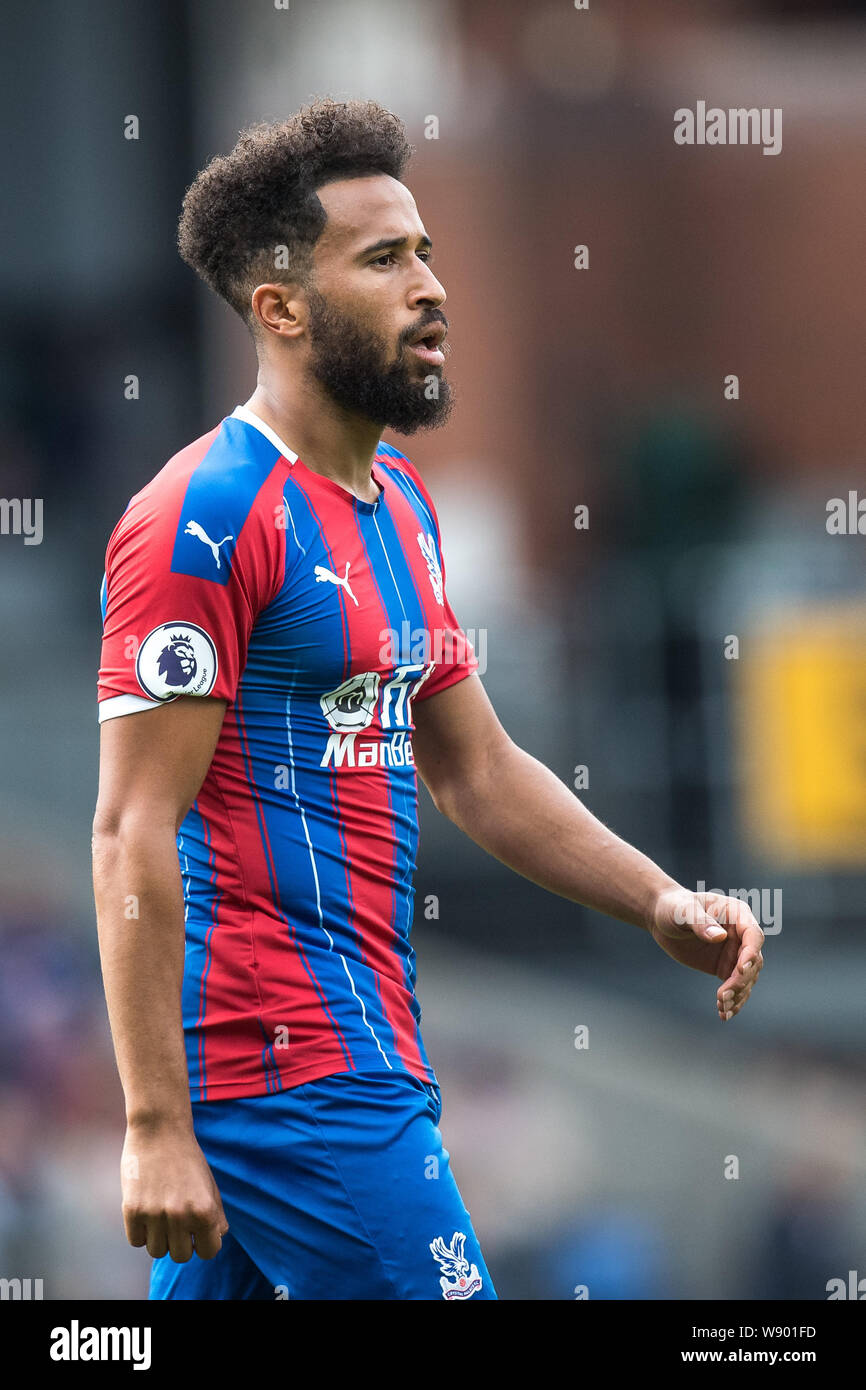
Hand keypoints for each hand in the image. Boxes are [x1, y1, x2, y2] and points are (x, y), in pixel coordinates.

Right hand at [120, 1120, 228, 1261]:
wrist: (159, 1129)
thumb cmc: (187, 1157)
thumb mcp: (208, 1183)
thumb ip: (216, 1213)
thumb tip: (218, 1236)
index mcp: (205, 1210)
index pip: (209, 1252)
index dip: (203, 1243)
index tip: (197, 1232)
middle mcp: (181, 1215)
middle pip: (181, 1256)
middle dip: (181, 1242)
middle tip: (176, 1222)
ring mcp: (155, 1214)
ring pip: (157, 1251)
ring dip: (159, 1238)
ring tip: (160, 1214)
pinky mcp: (132, 1210)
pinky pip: (137, 1241)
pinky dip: (141, 1231)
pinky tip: (145, 1211)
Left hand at [649, 886, 764, 1021]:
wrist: (663, 918)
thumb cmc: (675, 907)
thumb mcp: (683, 911)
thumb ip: (700, 922)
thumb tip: (719, 936)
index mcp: (737, 914)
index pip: (753, 936)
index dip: (750, 954)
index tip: (740, 970)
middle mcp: (741, 935)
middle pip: (753, 961)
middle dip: (741, 980)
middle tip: (723, 995)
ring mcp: (735, 953)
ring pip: (747, 978)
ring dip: (738, 995)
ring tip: (722, 1008)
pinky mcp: (725, 968)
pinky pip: (735, 986)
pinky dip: (733, 1001)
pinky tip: (724, 1014)